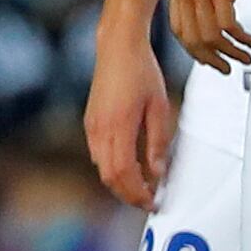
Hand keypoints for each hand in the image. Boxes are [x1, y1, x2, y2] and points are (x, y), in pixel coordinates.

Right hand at [82, 36, 176, 210]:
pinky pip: (97, 155)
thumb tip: (157, 172)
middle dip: (128, 194)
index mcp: (118, 126)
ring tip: (141, 188)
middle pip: (109, 176)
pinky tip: (128, 168)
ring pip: (101, 168)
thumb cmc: (142, 72)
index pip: (124, 173)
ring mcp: (92, 126)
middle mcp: (100, 129)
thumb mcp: (160, 107)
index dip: (137, 193)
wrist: (117, 48)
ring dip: (119, 183)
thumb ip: (158, 142)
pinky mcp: (90, 122)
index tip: (153, 202)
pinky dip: (112, 168)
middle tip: (148, 202)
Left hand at [167, 0, 250, 73]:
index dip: (194, 50)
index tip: (210, 59)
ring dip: (231, 51)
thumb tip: (211, 9)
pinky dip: (239, 37)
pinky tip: (250, 38)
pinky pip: (227, 23)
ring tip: (246, 55)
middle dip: (211, 59)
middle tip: (228, 68)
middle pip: (192, 40)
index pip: (178, 31)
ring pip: (211, 36)